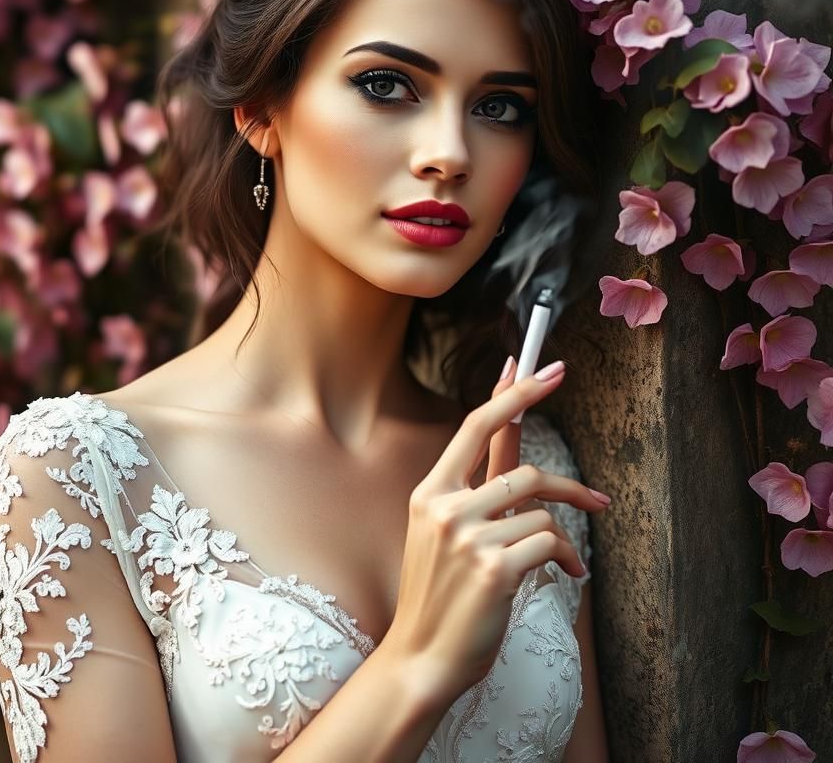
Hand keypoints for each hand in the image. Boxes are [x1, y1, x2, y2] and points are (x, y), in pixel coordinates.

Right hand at [382, 360, 608, 704]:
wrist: (421, 657)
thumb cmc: (438, 595)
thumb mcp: (444, 534)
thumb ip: (476, 491)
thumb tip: (506, 447)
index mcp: (429, 492)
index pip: (474, 427)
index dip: (513, 394)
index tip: (540, 365)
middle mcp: (445, 506)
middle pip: (523, 470)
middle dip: (569, 486)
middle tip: (600, 499)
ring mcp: (468, 536)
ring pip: (541, 510)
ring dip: (566, 535)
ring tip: (569, 560)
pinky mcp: (496, 568)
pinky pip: (551, 543)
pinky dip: (568, 559)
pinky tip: (567, 576)